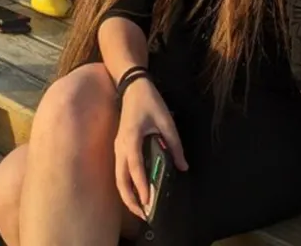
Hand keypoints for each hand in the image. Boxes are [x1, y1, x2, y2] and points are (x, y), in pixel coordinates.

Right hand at [114, 77, 188, 218]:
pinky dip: (126, 183)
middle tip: (144, 213)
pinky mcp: (119, 146)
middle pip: (120, 179)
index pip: (134, 168)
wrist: (133, 86)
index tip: (148, 202)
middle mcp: (120, 146)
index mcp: (131, 139)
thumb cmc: (149, 101)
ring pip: (118, 176)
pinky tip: (136, 190)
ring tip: (140, 207)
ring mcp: (117, 147)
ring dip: (127, 193)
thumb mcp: (166, 121)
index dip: (141, 186)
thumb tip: (182, 166)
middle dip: (130, 199)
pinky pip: (120, 170)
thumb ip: (175, 145)